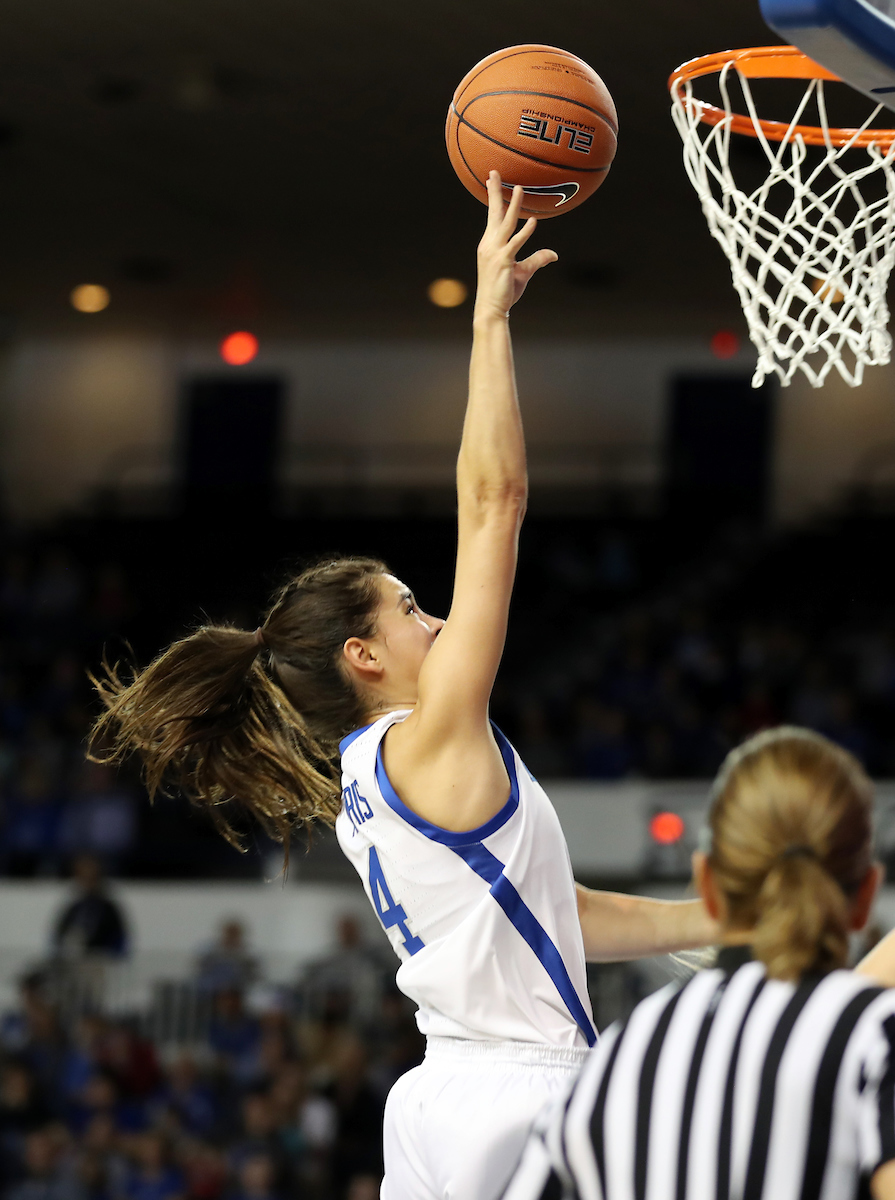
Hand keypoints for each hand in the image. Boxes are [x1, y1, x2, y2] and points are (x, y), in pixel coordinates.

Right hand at [474, 170, 557, 321]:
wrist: (491, 309)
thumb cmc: (504, 292)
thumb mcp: (523, 272)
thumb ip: (538, 259)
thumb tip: (554, 254)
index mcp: (490, 244)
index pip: (493, 216)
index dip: (493, 197)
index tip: (492, 180)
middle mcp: (489, 245)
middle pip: (494, 213)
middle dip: (494, 191)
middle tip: (494, 171)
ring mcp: (495, 252)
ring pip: (506, 224)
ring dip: (513, 205)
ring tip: (519, 187)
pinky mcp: (504, 262)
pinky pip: (516, 243)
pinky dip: (525, 232)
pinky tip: (533, 221)